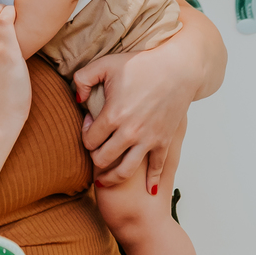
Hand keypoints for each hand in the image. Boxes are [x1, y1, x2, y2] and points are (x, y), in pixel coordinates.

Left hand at [75, 29, 204, 189]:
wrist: (179, 68)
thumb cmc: (142, 64)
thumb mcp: (106, 64)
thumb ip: (82, 79)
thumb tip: (77, 100)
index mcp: (113, 115)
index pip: (89, 140)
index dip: (85, 135)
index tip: (90, 125)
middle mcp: (130, 132)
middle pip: (102, 159)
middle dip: (94, 158)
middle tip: (96, 149)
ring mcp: (148, 140)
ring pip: (124, 172)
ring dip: (111, 179)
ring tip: (104, 179)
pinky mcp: (165, 142)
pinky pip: (157, 169)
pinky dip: (152, 182)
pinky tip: (147, 190)